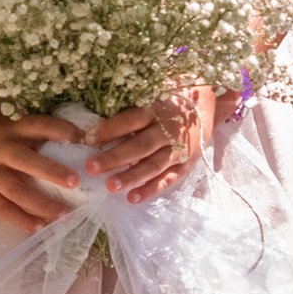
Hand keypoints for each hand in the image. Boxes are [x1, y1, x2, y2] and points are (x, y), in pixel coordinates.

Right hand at [0, 104, 88, 230]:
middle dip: (52, 172)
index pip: (39, 125)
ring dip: (42, 203)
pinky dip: (20, 218)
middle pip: (28, 161)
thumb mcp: (3, 119)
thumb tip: (67, 140)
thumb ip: (28, 131)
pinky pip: (1, 207)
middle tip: (77, 182)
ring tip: (65, 215)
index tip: (84, 138)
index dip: (61, 130)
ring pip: (16, 190)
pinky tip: (39, 227)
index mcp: (8, 128)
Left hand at [82, 84, 219, 203]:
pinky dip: (151, 189)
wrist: (205, 104)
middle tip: (90, 167)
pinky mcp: (186, 164)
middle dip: (115, 157)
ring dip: (131, 177)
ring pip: (153, 165)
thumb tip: (92, 127)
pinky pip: (167, 179)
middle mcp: (168, 129)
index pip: (131, 119)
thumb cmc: (167, 99)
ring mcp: (179, 149)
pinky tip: (132, 198)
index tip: (87, 139)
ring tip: (109, 186)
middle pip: (140, 145)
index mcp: (156, 109)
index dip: (110, 129)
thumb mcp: (150, 96)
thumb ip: (127, 109)